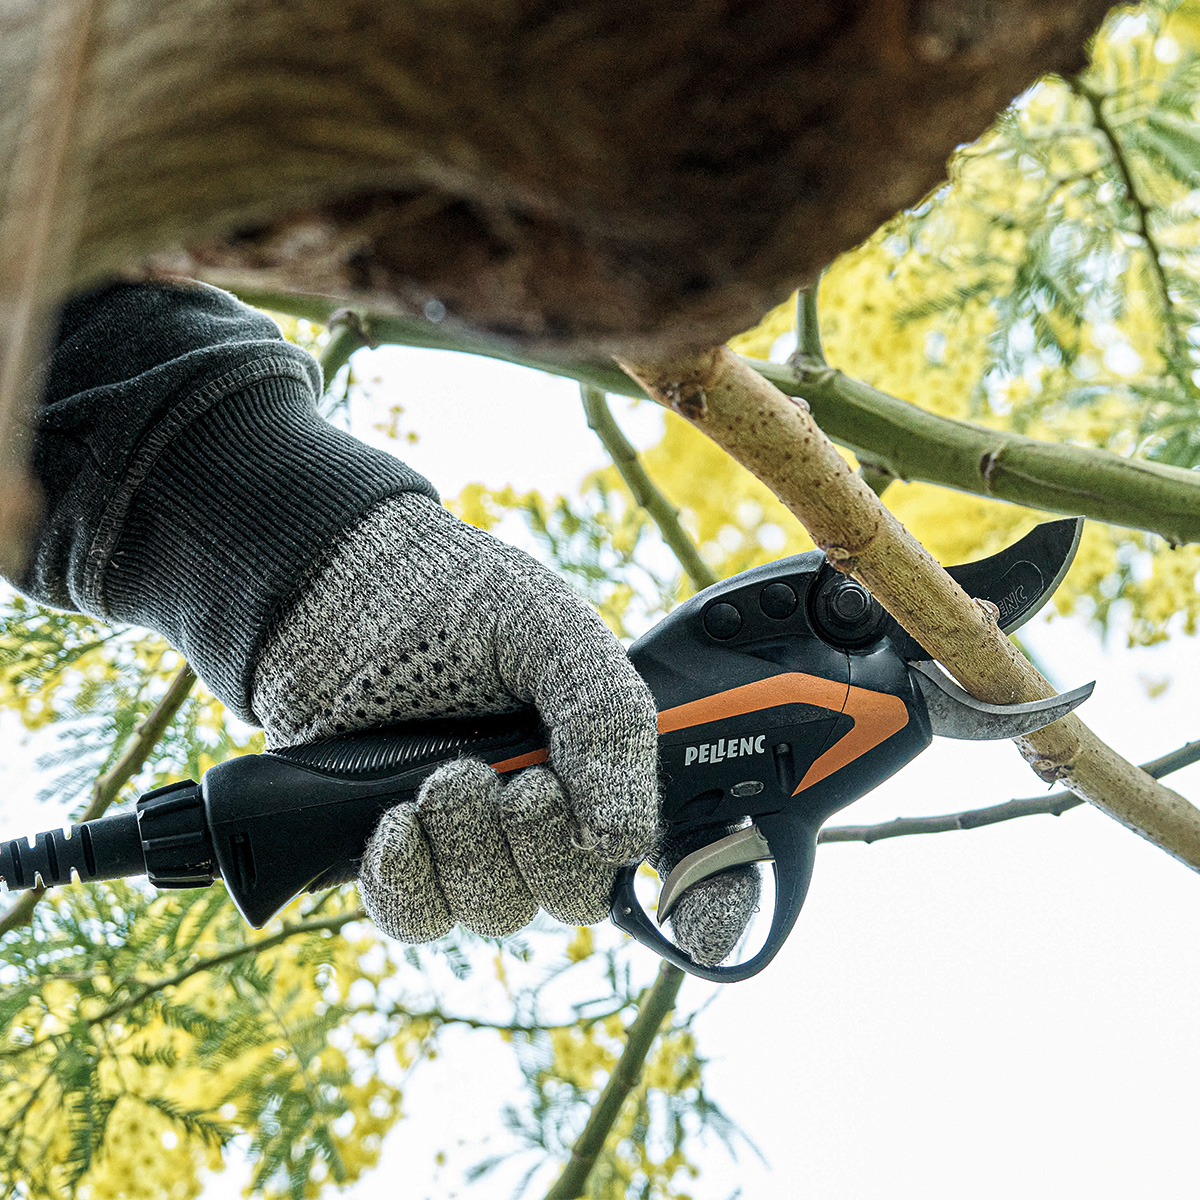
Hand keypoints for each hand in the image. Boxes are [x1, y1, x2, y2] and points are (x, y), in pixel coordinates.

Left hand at [252, 493, 756, 963]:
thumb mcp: (553, 635)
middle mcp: (551, 814)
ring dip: (469, 848)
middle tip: (515, 781)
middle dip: (543, 846)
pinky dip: (408, 880)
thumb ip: (604, 723)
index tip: (705, 930)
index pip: (683, 856)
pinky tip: (397, 821)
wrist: (343, 589)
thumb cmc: (460, 601)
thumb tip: (619, 838)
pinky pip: (417, 916)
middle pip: (577, 897)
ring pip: (495, 910)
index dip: (712, 905)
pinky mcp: (401, 854)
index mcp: (609, 762)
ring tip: (445, 775)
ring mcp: (474, 841)